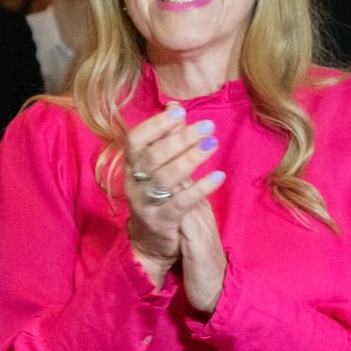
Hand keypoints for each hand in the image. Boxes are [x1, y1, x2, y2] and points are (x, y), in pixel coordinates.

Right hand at [123, 102, 226, 309]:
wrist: (149, 244)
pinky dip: (201, 187)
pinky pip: (181, 202)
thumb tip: (175, 106)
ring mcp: (145, 204)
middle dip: (181, 138)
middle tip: (207, 126)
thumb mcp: (158, 167)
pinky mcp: (161, 222)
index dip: (156, 125)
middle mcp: (134, 183)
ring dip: (191, 158)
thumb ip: (165, 137)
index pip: (136, 140)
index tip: (180, 112)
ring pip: (165, 177)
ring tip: (213, 144)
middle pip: (153, 156)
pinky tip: (219, 176)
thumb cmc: (157, 198)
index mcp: (131, 166)